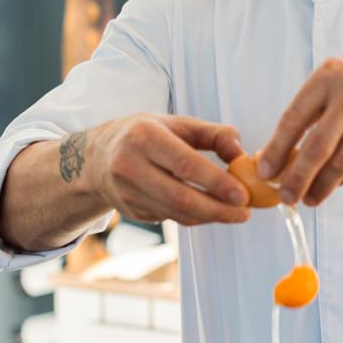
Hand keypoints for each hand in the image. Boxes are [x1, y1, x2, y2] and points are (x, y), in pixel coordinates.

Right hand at [90, 114, 250, 224]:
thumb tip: (241, 152)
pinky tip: (210, 211)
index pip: (185, 164)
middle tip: (244, 212)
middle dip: (218, 209)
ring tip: (235, 213)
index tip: (242, 195)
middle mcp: (129, 165)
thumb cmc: (146, 135)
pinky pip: (169, 218)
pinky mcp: (129, 211)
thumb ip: (214, 134)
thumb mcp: (177, 124)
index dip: (217, 183)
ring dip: (209, 216)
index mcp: (144, 136)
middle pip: (180, 197)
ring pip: (175, 213)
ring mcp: (126, 192)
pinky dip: (194, 217)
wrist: (98, 157)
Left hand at [258, 46, 342, 205]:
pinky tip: (334, 184)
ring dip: (321, 186)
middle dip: (297, 178)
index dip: (277, 149)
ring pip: (342, 162)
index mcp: (330, 75)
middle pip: (317, 147)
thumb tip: (276, 155)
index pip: (294, 118)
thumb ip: (309, 111)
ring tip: (308, 198)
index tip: (266, 173)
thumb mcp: (336, 79)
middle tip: (285, 197)